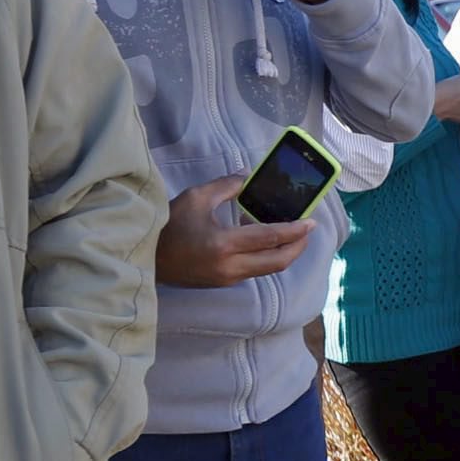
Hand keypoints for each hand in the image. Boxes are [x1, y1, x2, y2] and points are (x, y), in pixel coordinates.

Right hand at [156, 175, 311, 286]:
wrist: (147, 257)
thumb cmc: (169, 225)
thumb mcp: (196, 197)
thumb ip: (227, 186)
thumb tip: (250, 178)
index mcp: (223, 244)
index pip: (270, 238)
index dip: (294, 230)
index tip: (311, 222)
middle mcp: (230, 266)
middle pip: (278, 261)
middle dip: (298, 246)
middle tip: (307, 231)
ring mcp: (227, 278)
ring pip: (268, 268)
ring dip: (283, 252)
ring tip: (291, 233)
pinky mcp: (223, 283)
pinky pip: (254, 270)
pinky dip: (266, 256)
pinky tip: (265, 240)